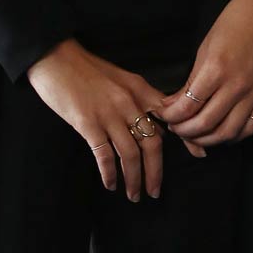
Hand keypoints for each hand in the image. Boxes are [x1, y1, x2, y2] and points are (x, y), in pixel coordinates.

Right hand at [24, 40, 209, 198]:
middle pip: (152, 143)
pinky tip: (110, 184)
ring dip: (134, 179)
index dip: (186, 138)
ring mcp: (109, 114)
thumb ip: (139, 99)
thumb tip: (154, 125)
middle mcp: (129, 103)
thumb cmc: (85, 68)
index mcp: (139, 90)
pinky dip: (109, 173)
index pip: (170, 117)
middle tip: (155, 192)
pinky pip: (104, 155)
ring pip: (130, 154)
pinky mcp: (88, 123)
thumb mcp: (120, 78)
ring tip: (134, 195)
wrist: (54, 58)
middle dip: (155, 171)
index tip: (199, 155)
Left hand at [154, 0, 252, 148]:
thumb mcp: (204, 49)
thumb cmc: (233, 24)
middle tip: (175, 128)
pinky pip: (249, 128)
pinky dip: (232, 136)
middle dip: (184, 131)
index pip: (187, 106)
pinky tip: (220, 133)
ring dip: (206, 139)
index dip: (171, 116)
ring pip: (227, 132)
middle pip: (205, 124)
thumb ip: (191, 81)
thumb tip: (173, 104)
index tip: (163, 115)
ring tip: (194, 134)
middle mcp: (237, 85)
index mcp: (216, 69)